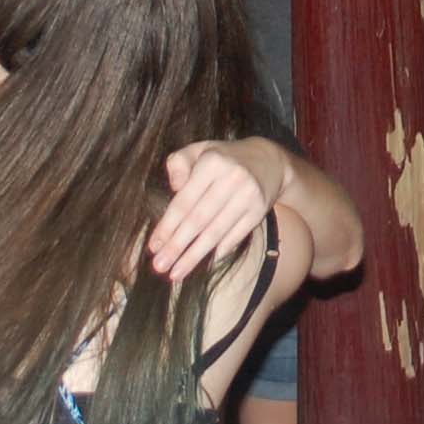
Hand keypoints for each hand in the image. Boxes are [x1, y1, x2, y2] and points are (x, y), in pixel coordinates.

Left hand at [150, 139, 280, 279]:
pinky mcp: (260, 210)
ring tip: (176, 273)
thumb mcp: (200, 150)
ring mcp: (248, 195)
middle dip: (177, 246)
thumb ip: (179, 163)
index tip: (153, 247)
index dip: (167, 226)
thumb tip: (174, 188)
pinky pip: (236, 235)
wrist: (269, 161)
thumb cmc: (224, 158)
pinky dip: (220, 251)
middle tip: (160, 266)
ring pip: (216, 232)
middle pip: (198, 220)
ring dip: (194, 256)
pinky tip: (204, 263)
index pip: (185, 201)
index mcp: (212, 162)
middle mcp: (232, 178)